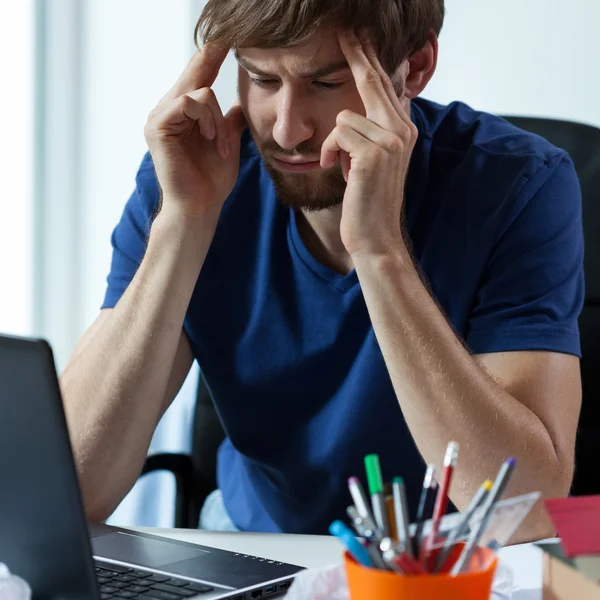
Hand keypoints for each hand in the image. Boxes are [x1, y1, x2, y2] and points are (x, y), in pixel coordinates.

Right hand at [144, 42, 246, 219]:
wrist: (201, 205)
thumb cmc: (212, 180)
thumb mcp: (227, 143)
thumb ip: (230, 122)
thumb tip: (240, 105)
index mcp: (183, 115)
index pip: (197, 79)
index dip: (209, 58)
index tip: (224, 39)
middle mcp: (168, 111)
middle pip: (194, 75)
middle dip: (211, 61)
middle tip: (224, 39)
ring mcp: (159, 117)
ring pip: (198, 92)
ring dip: (216, 119)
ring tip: (219, 143)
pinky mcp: (157, 126)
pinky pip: (188, 103)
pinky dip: (206, 120)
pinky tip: (210, 138)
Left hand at [320, 30, 417, 257]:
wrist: (375, 237)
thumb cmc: (368, 200)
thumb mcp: (373, 162)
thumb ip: (371, 132)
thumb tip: (356, 108)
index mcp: (403, 129)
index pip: (384, 85)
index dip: (370, 58)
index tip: (357, 36)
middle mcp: (402, 129)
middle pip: (372, 81)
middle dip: (356, 54)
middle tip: (344, 30)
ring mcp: (391, 140)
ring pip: (344, 116)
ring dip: (334, 144)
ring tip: (343, 167)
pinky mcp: (373, 154)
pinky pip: (337, 134)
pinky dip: (329, 153)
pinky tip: (339, 172)